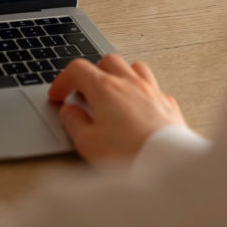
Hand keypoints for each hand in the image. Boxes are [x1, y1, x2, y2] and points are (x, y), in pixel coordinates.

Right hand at [48, 54, 185, 161]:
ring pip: (134, 67)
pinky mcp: (168, 105)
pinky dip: (141, 92)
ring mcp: (152, 91)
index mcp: (105, 88)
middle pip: (106, 61)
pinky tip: (138, 107)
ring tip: (112, 92)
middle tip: (84, 92)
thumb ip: (73, 122)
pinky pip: (153, 87)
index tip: (58, 96)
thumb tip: (68, 111)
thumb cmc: (129, 155)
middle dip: (91, 73)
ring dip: (119, 75)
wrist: (168, 165)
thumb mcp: (87, 142)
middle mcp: (129, 83)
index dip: (63, 80)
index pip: (77, 69)